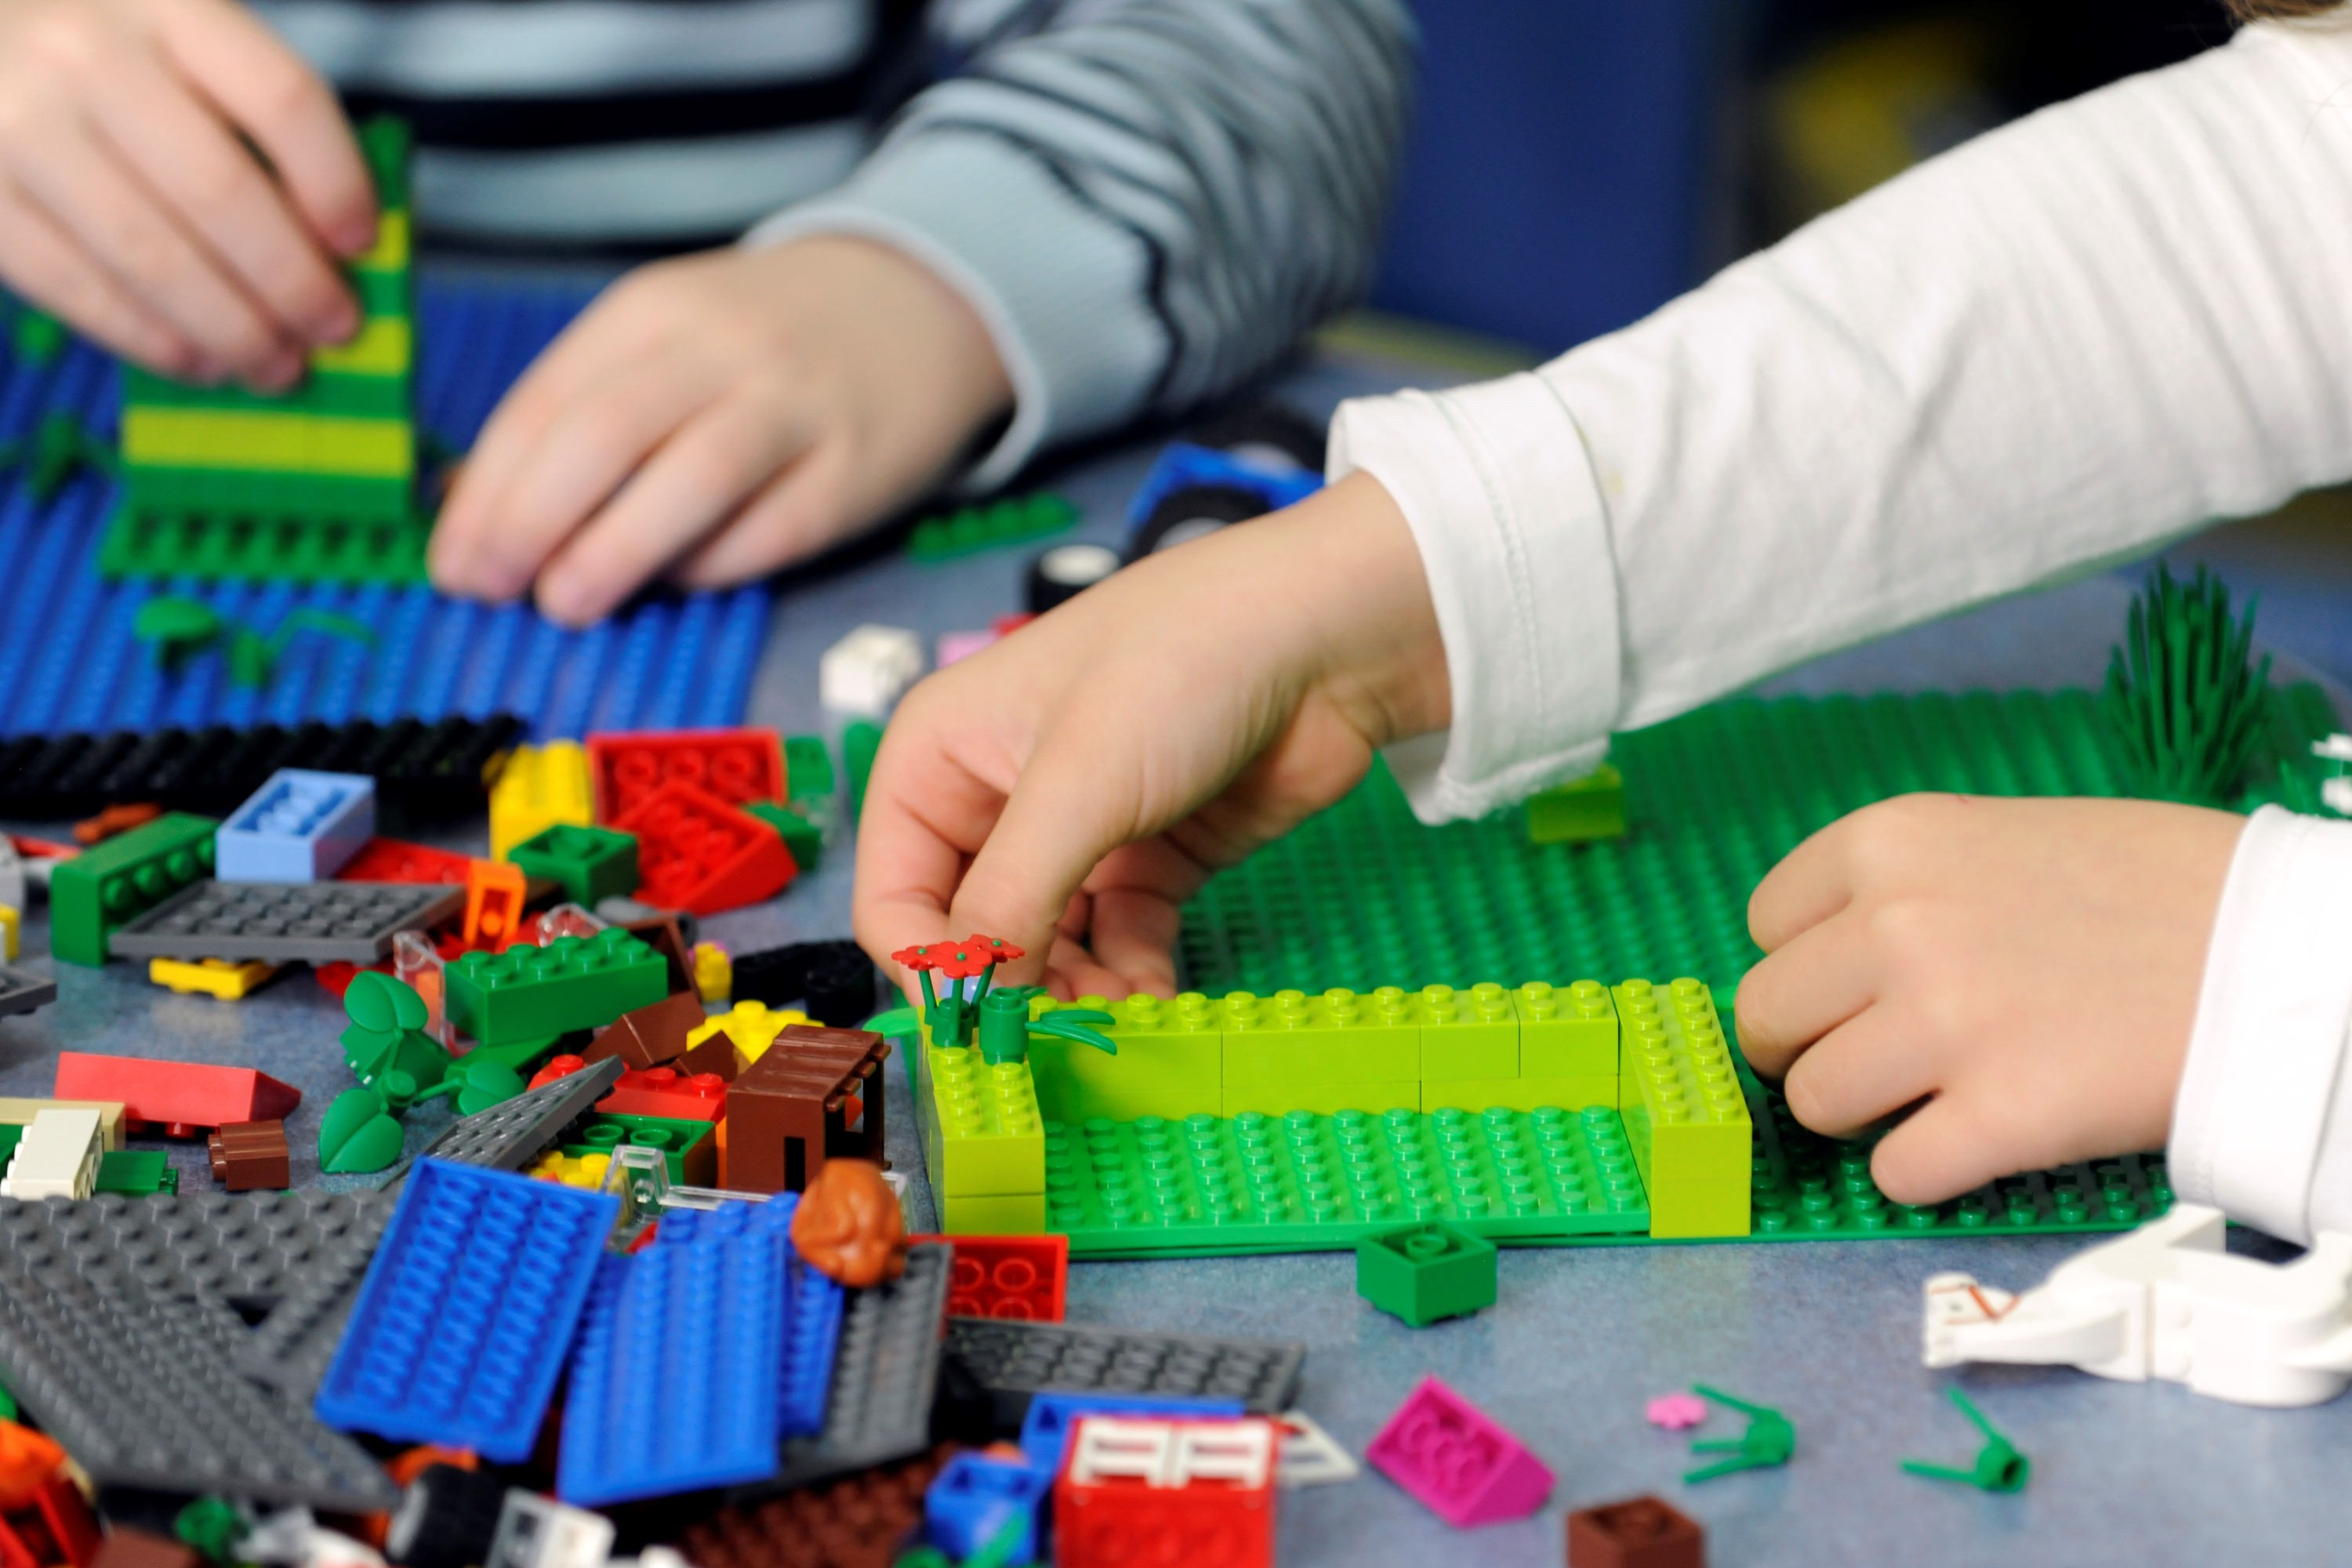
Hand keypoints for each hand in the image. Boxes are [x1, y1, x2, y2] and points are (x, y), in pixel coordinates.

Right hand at [0, 0, 373, 387]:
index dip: (337, 182)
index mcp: (165, 5)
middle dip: (292, 281)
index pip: (281, 98)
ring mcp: (20, 125)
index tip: (361, 244)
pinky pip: (75, 287)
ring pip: (152, 256)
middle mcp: (87, 57)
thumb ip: (251, 119)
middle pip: (220, 190)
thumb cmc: (102, 49)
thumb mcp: (180, 41)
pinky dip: (150, 339)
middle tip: (334, 329)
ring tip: (276, 366)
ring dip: (230, 329)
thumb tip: (334, 248)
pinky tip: (199, 362)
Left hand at [429, 236, 1013, 625]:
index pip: (547, 405)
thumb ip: (584, 408)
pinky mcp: (852, 474)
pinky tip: (672, 583)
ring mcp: (795, 410)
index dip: (487, 493)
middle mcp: (722, 351)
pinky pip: (768, 532)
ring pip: (688, 482)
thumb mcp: (666, 338)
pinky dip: (708, 567)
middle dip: (528, 524)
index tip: (454, 563)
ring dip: (610, 553)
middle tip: (491, 589)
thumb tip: (477, 509)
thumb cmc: (765, 340)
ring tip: (564, 604)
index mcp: (653, 312)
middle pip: (604, 437)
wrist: (915, 304)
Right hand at [853, 471, 1449, 998]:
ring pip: (1048, 946)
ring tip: (1120, 1018)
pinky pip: (1118, 940)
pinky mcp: (1151, 855)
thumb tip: (972, 1009)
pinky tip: (1157, 1001)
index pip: (895, 898)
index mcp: (939, 757)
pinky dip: (1131, 978)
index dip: (933, 972)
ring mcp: (1078, 828)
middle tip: (1066, 1038)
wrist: (1329, 633)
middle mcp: (995, 794)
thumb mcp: (1077, 786)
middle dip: (1014, 988)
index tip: (989, 1031)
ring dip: (1077, 994)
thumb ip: (1011, 903)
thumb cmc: (1180, 666)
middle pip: (972, 931)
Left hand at [1736, 794, 2244, 1203]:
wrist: (2282, 948)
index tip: (1849, 985)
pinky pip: (1894, 1172)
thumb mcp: (2004, 838)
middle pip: (1770, 1019)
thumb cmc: (2154, 888)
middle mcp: (1896, 925)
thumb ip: (1905, 889)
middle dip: (1809, 1046)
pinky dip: (1924, 1170)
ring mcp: (1942, 1024)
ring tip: (1928, 1097)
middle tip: (1874, 1057)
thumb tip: (1824, 959)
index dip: (1805, 966)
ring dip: (1861, 1113)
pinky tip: (1978, 1138)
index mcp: (1892, 842)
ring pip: (1816, 1102)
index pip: (1766, 925)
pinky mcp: (1998, 1117)